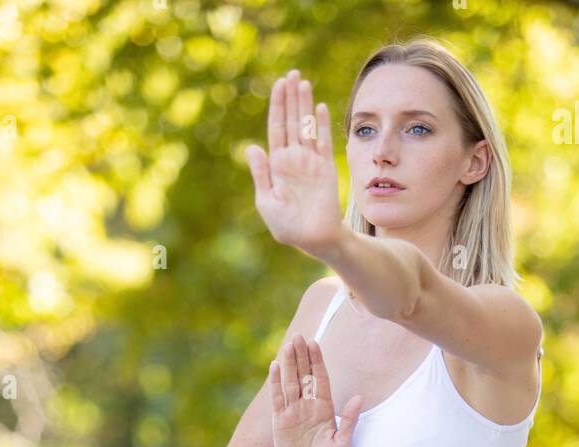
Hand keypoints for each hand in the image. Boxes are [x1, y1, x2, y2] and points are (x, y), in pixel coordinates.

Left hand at [245, 69, 343, 257]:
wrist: (313, 240)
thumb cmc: (288, 226)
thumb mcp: (266, 201)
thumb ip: (260, 174)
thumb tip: (252, 147)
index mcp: (278, 164)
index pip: (277, 128)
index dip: (277, 106)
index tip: (278, 85)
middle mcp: (294, 158)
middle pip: (292, 121)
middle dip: (291, 98)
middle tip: (292, 74)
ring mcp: (311, 161)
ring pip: (307, 127)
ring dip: (305, 105)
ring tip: (303, 82)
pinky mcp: (326, 168)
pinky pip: (324, 142)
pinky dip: (322, 126)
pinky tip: (319, 108)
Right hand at [270, 334, 361, 446]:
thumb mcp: (342, 444)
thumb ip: (349, 421)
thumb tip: (359, 397)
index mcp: (324, 407)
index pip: (320, 378)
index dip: (317, 361)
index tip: (315, 344)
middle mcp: (307, 405)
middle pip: (304, 374)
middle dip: (301, 356)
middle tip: (299, 336)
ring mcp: (292, 410)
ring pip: (290, 381)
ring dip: (288, 363)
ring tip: (288, 345)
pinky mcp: (279, 419)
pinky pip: (277, 397)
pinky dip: (275, 382)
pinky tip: (274, 366)